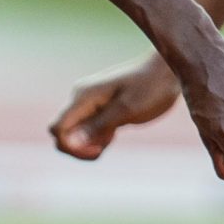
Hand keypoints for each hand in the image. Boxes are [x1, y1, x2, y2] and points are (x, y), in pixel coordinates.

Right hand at [50, 55, 184, 160]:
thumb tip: (71, 142)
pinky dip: (98, 140)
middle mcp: (80, 100)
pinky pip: (87, 133)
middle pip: (62, 135)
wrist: (167, 73)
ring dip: (90, 145)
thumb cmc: (150, 88)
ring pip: (74, 136)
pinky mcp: (98, 111)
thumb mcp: (127, 109)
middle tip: (105, 145)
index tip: (97, 148)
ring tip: (114, 134)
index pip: (56, 128)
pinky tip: (115, 132)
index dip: (69, 146)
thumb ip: (97, 126)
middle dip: (79, 150)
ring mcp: (88, 105)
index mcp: (83, 96)